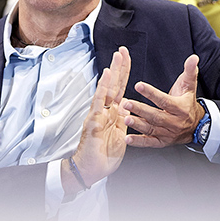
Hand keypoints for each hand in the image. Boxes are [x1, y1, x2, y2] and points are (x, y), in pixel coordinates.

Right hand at [70, 47, 132, 188]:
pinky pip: (100, 101)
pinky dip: (103, 87)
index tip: (127, 58)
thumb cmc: (104, 155)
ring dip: (113, 71)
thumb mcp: (121, 136)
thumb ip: (124, 121)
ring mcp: (99, 113)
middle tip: (123, 50)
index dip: (124, 74)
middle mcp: (105, 110)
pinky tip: (107, 75)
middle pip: (114, 84)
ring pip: (107, 88)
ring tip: (117, 56)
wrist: (91, 170)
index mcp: (113, 113)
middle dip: (119, 67)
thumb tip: (128, 108)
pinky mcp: (94, 120)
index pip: (120, 89)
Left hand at [124, 55, 201, 148]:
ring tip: (126, 118)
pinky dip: (139, 142)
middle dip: (141, 110)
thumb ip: (189, 71)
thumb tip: (193, 58)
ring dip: (138, 125)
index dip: (152, 93)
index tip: (138, 85)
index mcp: (181, 108)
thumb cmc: (188, 103)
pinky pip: (150, 142)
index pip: (165, 100)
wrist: (196, 126)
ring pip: (152, 129)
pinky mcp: (162, 142)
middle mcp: (175, 122)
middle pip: (156, 116)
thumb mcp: (189, 86)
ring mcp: (168, 133)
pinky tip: (128, 139)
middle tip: (127, 103)